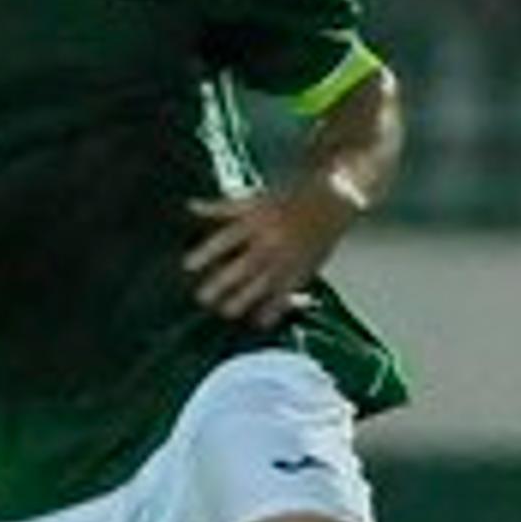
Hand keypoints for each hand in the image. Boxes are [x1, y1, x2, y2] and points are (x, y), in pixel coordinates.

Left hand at [182, 178, 360, 326]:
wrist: (333, 201)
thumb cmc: (287, 200)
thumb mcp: (253, 199)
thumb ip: (222, 208)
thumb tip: (191, 207)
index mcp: (256, 222)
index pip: (226, 239)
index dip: (206, 252)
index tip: (187, 266)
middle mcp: (270, 242)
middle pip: (243, 267)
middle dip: (222, 283)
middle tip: (202, 298)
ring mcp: (287, 259)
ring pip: (263, 284)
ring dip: (243, 300)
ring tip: (226, 312)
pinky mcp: (302, 271)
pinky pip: (287, 294)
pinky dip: (274, 309)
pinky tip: (259, 322)